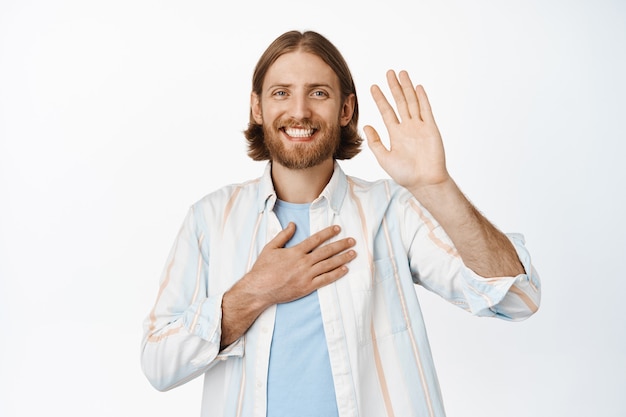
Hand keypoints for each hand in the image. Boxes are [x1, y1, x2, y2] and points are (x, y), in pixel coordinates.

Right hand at [243, 223, 355, 306]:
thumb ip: (283, 235)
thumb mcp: (270, 248)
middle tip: (352, 240)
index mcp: (295, 251)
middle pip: (326, 251)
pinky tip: (344, 269)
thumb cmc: (263, 268)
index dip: (328, 233)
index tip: (338, 228)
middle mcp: (303, 262)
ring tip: (353, 253)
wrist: (259, 289)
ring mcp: (306, 275)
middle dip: (341, 245)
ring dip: (342, 258)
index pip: (316, 239)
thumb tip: (293, 224)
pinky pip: (325, 279)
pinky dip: (336, 274)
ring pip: (328, 265)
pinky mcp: (307, 287)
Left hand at [364, 70, 449, 191]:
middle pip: (400, 102)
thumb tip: (366, 126)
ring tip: (401, 74)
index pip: (386, 111)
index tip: (373, 87)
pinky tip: (418, 87)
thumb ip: (375, 142)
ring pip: (412, 102)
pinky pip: (426, 110)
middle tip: (388, 72)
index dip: (380, 98)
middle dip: (394, 87)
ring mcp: (420, 126)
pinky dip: (422, 98)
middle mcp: (407, 127)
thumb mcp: (384, 158)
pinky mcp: (431, 128)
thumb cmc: (405, 173)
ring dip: (407, 88)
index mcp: (396, 134)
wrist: (424, 181)